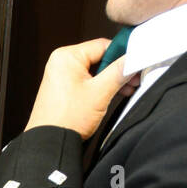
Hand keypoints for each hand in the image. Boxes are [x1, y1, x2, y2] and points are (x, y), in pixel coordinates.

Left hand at [24, 38, 138, 140]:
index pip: (102, 45)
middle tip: (134, 80)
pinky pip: (87, 82)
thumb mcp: (100, 92)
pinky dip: (101, 87)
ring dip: (112, 80)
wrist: (50, 142)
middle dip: (118, 70)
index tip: (136, 63)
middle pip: (99, 58)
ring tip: (127, 90)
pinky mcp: (64, 89)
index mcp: (67, 56)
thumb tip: (133, 59)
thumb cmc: (67, 118)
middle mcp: (62, 63)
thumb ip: (119, 72)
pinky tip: (115, 95)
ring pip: (94, 71)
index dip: (122, 54)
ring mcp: (61, 76)